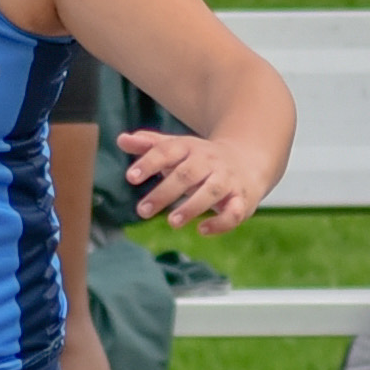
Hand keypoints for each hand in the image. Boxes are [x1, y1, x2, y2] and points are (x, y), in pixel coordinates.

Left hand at [119, 127, 262, 234]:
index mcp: (189, 148)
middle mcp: (209, 161)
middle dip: (164, 192)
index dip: (149, 163)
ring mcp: (227, 180)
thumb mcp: (177, 148)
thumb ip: (149, 145)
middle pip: (186, 174)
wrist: (248, 160)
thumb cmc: (201, 159)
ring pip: (211, 191)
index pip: (167, 151)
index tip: (131, 177)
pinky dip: (220, 222)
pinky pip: (234, 211)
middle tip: (142, 211)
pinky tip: (202, 230)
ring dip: (191, 207)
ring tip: (171, 222)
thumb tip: (121, 139)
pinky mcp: (242, 199)